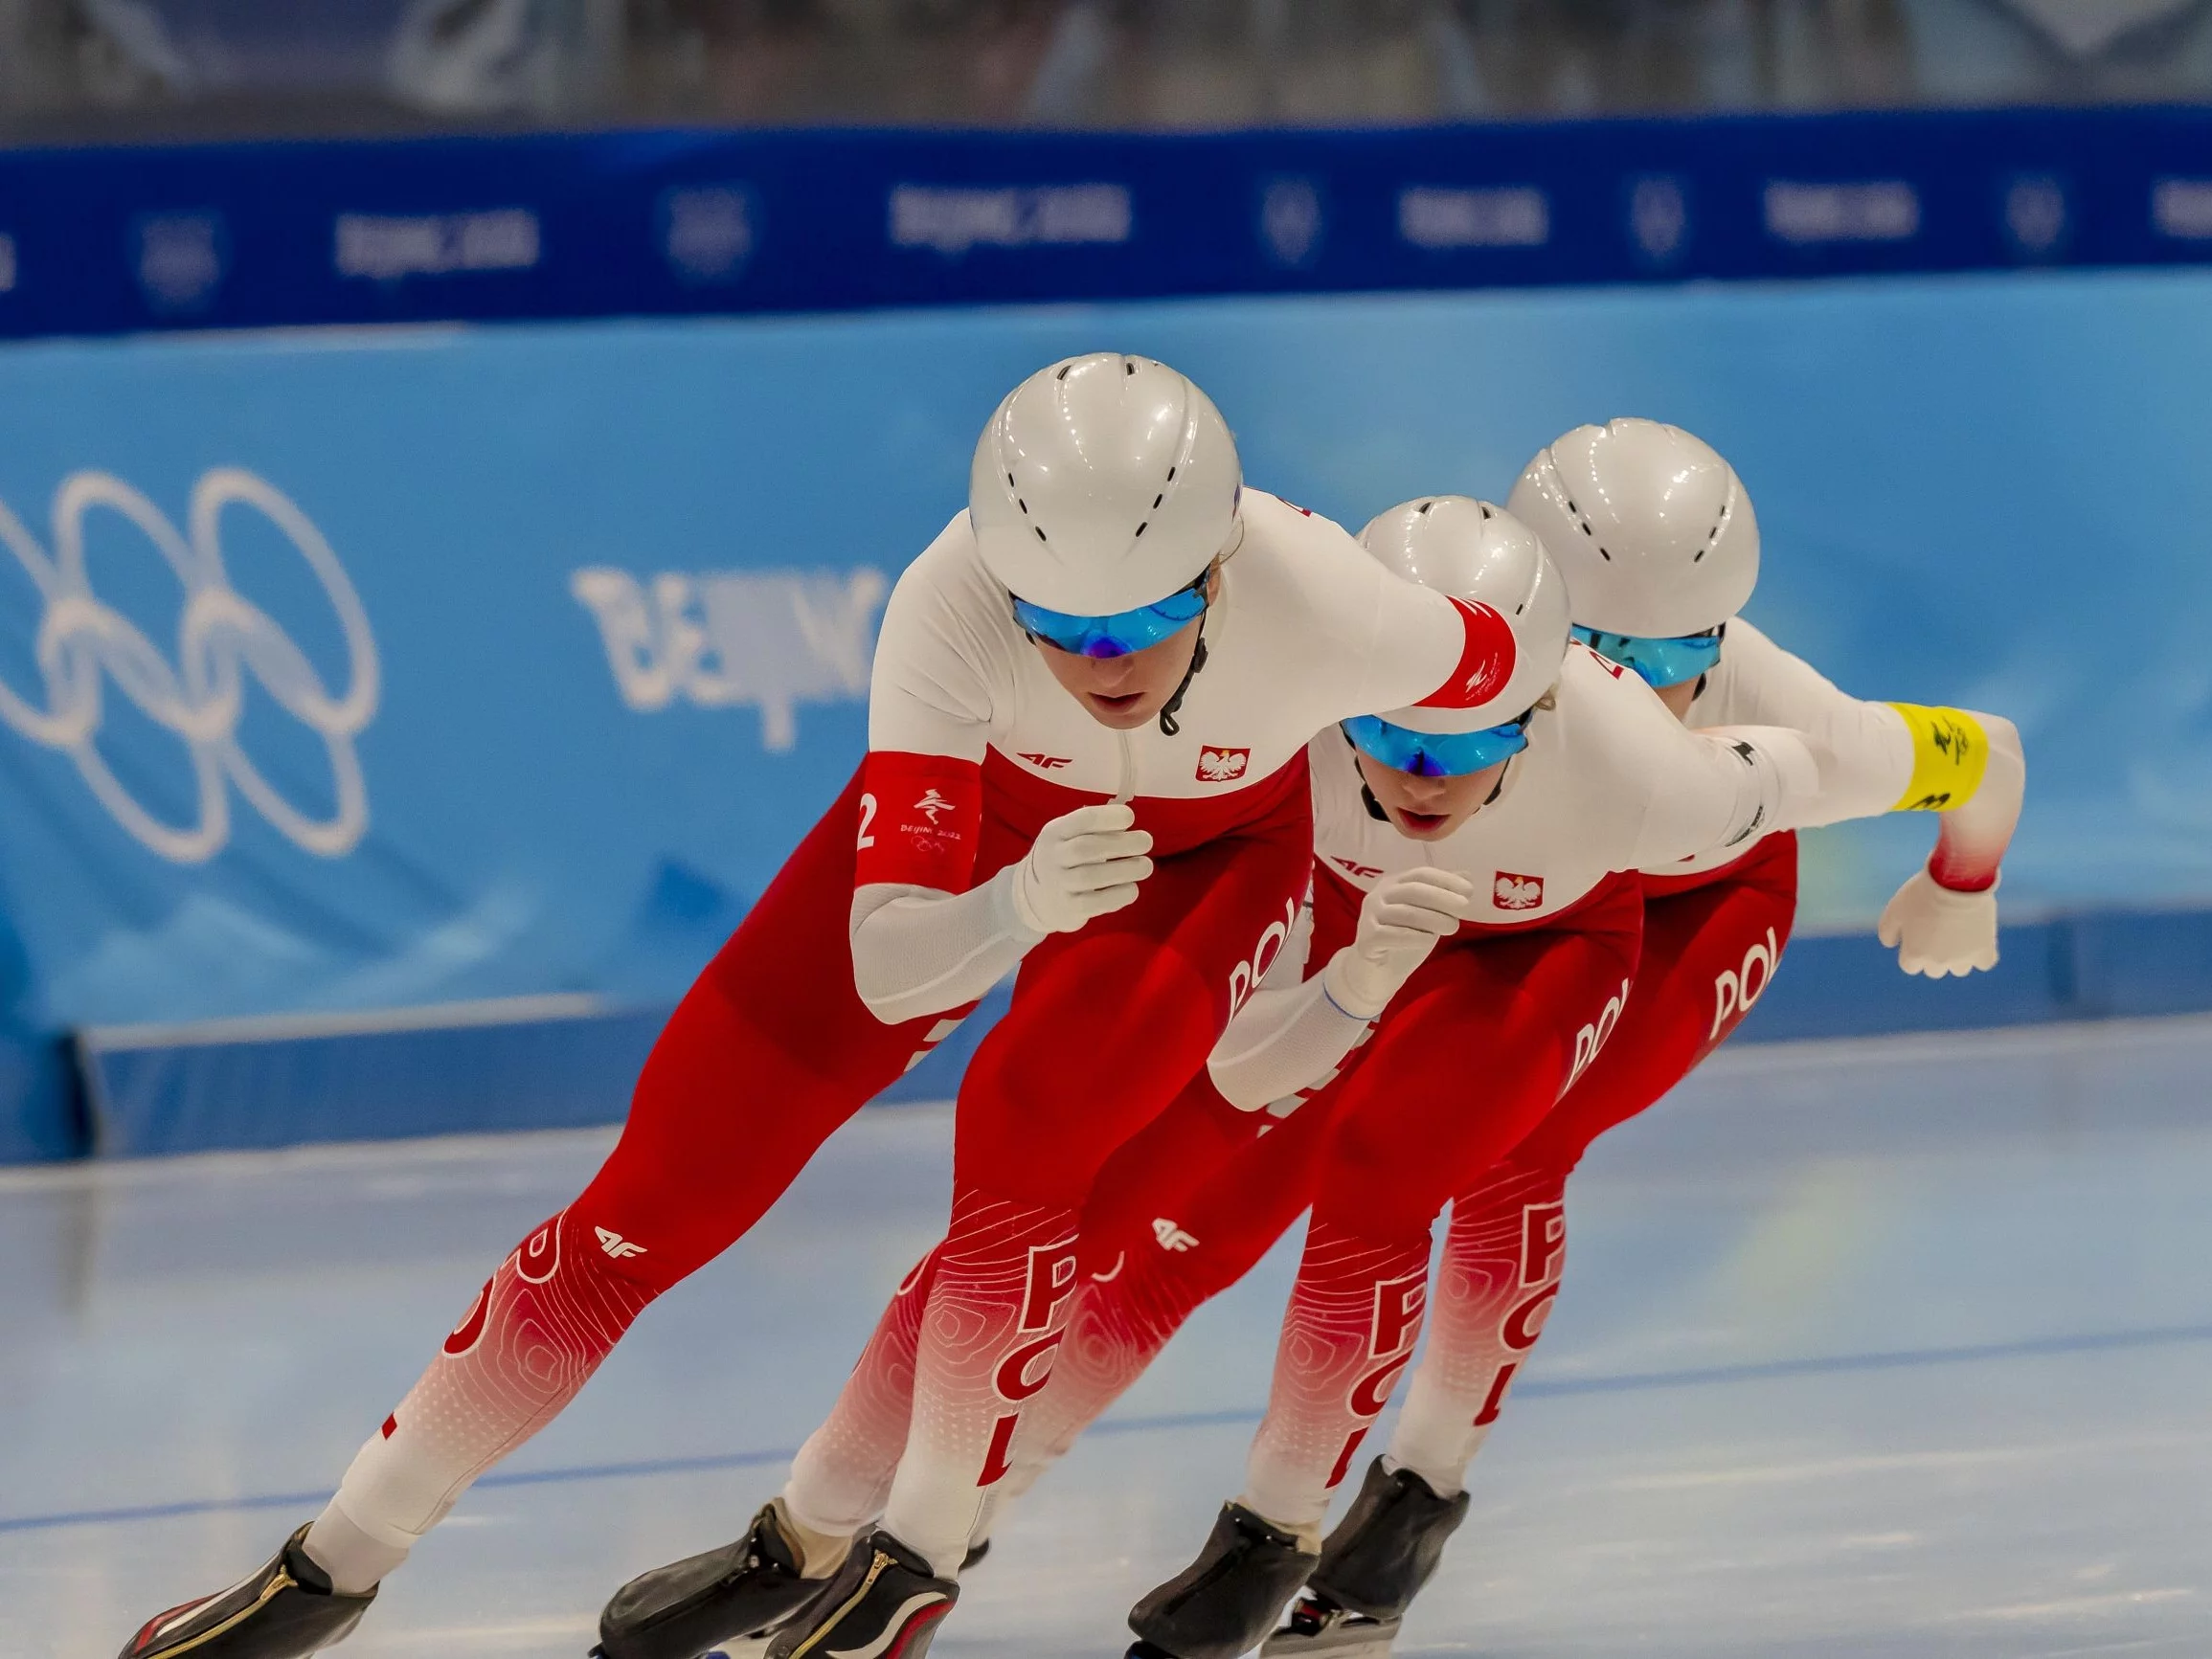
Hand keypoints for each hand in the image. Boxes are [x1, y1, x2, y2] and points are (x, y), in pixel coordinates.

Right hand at [1009, 802, 1153, 934]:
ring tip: (1146, 866)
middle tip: (1146, 842)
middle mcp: (1053, 857)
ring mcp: (1059, 885)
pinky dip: (1119, 895)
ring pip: (1093, 876)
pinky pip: (1097, 902)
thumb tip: (1126, 820)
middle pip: (1089, 848)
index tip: (1130, 818)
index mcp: (1055, 832)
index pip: (1083, 820)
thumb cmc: (1062, 859)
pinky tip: (1131, 889)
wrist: (1033, 897)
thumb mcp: (1066, 836)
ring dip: (1126, 870)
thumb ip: (1092, 827)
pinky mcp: (1069, 909)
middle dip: (1123, 843)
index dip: (1110, 817)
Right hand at [1324, 867, 1477, 1017]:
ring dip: (1433, 918)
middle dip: (1442, 897)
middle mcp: (1378, 896)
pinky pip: (1392, 935)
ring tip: (1453, 927)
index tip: (1469, 891)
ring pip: (1405, 913)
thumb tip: (1467, 877)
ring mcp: (1369, 917)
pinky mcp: (1367, 940)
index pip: (1421, 874)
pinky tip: (1429, 940)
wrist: (1375, 974)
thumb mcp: (1427, 915)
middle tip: (1463, 908)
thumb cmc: (1403, 940)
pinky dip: (1415, 936)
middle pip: (1413, 890)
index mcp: (1392, 885)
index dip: (1446, 880)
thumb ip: (1443, 896)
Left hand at [1878, 868, 1998, 977]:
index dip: (1913, 950)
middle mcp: (1938, 962)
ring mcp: (1963, 958)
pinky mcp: (1984, 950)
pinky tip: (1978, 940)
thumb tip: (1891, 944)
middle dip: (1933, 954)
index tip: (1918, 934)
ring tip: (1958, 933)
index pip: (1910, 966)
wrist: (1956, 881)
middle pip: (1934, 969)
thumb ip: (1887, 930)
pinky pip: (1984, 963)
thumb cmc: (1922, 893)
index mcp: (1914, 954)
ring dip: (1957, 957)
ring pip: (1959, 969)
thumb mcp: (1894, 909)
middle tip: (1938, 930)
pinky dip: (1981, 955)